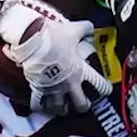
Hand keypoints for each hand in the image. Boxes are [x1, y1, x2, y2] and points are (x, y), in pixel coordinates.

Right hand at [0, 0, 111, 115]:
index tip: (105, 91)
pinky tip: (41, 107)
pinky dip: (40, 108)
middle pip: (80, 105)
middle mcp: (68, 84)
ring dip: (62, 109)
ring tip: (62, 107)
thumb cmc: (54, 36)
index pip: (98, 85)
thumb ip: (85, 29)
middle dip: (83, 106)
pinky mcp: (37, 89)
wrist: (31, 40)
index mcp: (79, 71)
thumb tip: (90, 27)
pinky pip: (38, 105)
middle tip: (82, 104)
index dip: (105, 89)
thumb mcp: (73, 29)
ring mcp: (52, 89)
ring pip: (59, 109)